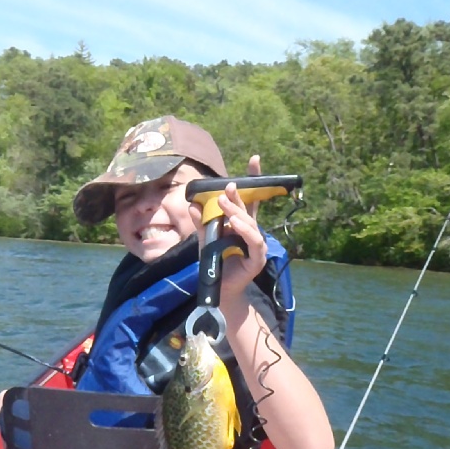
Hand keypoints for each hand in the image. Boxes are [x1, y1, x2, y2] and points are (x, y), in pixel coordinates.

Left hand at [189, 154, 266, 300]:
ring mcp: (257, 245)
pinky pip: (253, 241)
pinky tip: (234, 224)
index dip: (253, 180)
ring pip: (250, 224)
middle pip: (248, 209)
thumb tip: (192, 204)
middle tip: (225, 188)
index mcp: (242, 225)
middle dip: (237, 197)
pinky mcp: (257, 258)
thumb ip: (200, 224)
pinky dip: (244, 231)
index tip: (254, 159)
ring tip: (224, 203)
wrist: (219, 290)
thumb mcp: (204, 240)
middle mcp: (252, 232)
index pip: (249, 199)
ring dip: (237, 212)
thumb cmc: (215, 264)